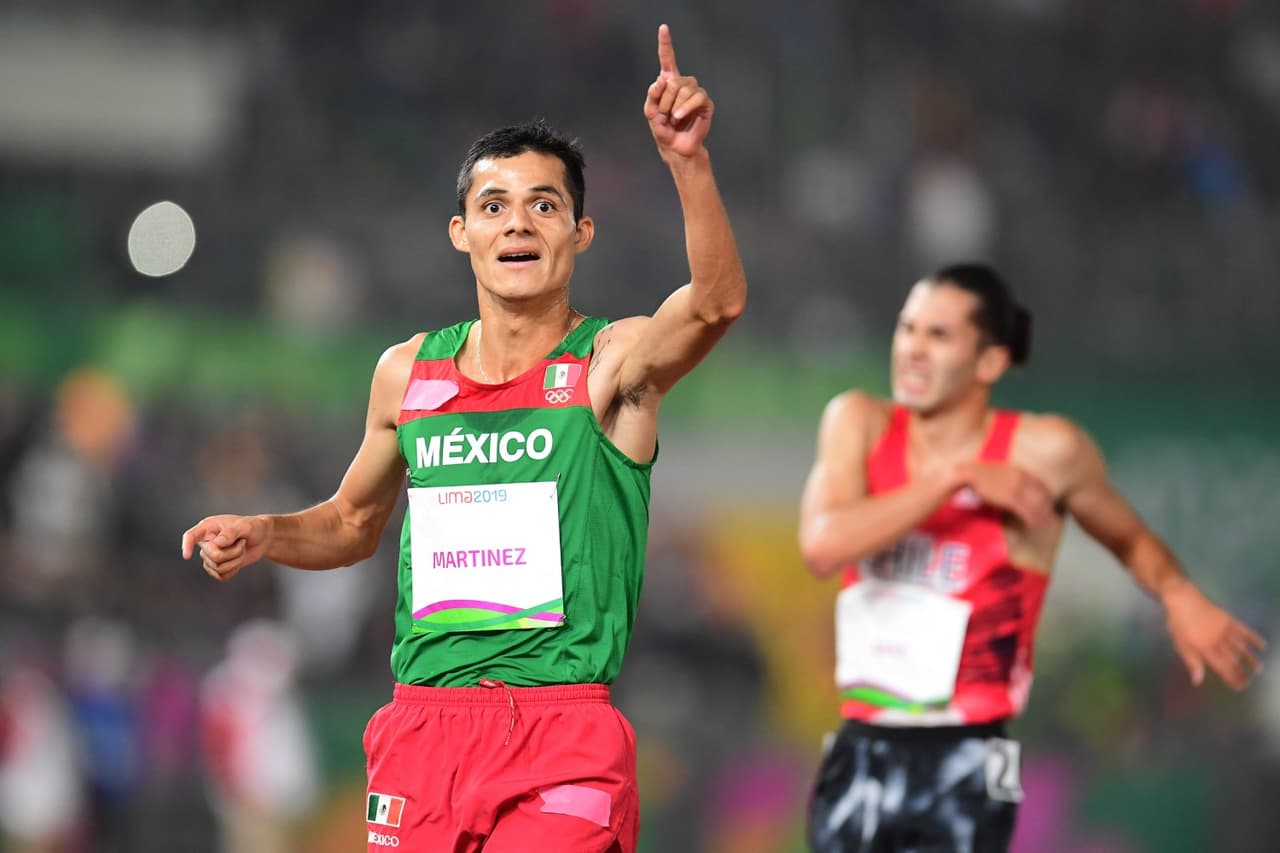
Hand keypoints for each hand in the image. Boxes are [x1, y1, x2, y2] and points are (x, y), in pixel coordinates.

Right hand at [181, 514, 268, 581]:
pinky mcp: (218, 566)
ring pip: (217, 568)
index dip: (186, 546)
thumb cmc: (252, 527)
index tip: (187, 556)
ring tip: (242, 549)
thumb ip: (231, 533)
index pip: (191, 536)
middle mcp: (207, 542)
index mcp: (208, 527)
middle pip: (211, 556)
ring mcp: (211, 555)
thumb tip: (216, 543)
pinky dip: (234, 570)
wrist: (263, 538)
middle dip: (231, 553)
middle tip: (242, 542)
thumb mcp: (245, 526)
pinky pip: (221, 576)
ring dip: (235, 561)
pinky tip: (239, 560)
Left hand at [644, 24, 713, 159]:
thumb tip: (662, 79)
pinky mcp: (705, 103)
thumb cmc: (663, 129)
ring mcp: (695, 93)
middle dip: (665, 100)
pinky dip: (685, 108)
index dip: (665, 44)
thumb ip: (652, 95)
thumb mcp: (650, 112)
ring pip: (684, 89)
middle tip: (665, 115)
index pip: (668, 60)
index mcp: (669, 83)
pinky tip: (679, 117)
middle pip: (673, 81)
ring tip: (673, 118)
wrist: (676, 147)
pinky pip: (696, 98)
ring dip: (674, 106)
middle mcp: (683, 84)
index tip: (663, 28)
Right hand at [956, 461, 1055, 527]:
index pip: (1039, 484)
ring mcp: (1016, 488)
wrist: (970, 473)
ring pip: (1036, 504)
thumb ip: (1010, 479)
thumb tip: (1013, 490)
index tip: (1049, 503)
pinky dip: (1033, 518)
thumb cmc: (981, 475)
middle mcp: (1021, 479)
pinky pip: (1026, 510)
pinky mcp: (1010, 498)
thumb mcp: (1000, 473)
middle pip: (1041, 494)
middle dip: (1048, 507)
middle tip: (1052, 517)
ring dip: (1043, 515)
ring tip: (1046, 523)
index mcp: (1019, 471)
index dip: (1046, 495)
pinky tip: (1035, 524)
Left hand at [1163, 581, 1265, 689]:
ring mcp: (1224, 630)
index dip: (1231, 678)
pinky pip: (1244, 631)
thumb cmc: (1178, 623)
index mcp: (1204, 649)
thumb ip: (1192, 663)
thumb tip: (1198, 681)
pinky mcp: (1228, 619)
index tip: (1240, 687)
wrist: (1182, 599)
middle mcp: (1217, 641)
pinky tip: (1262, 645)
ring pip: (1241, 647)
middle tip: (1249, 682)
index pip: (1222, 668)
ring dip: (1250, 658)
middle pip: (1232, 660)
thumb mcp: (1180, 644)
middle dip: (1241, 672)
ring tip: (1258, 668)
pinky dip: (1254, 638)